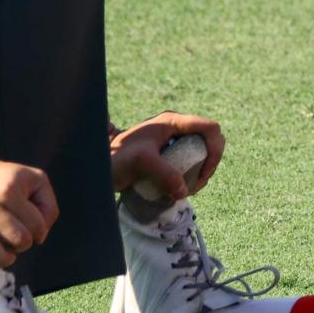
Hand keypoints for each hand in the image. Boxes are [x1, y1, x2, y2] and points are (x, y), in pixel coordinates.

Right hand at [0, 154, 57, 281]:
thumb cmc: (2, 178)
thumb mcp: (34, 179)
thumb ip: (48, 205)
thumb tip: (40, 236)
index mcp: (8, 191)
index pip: (36, 227)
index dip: (39, 229)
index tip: (29, 223)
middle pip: (17, 241)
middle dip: (22, 242)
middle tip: (15, 234)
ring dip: (3, 258)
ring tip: (5, 253)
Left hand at [109, 112, 225, 200]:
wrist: (98, 165)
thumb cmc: (117, 159)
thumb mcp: (142, 163)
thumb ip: (164, 174)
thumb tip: (183, 191)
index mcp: (172, 121)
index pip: (209, 128)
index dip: (215, 149)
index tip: (205, 172)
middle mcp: (176, 128)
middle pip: (209, 142)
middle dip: (210, 164)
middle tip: (197, 185)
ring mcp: (173, 141)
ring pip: (202, 154)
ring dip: (201, 173)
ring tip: (188, 190)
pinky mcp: (169, 155)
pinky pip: (191, 163)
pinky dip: (192, 177)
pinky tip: (181, 189)